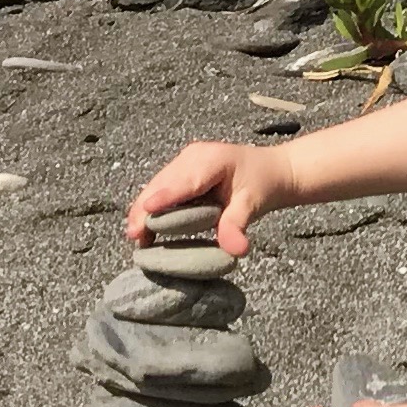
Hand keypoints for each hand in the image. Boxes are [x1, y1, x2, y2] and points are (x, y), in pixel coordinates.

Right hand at [125, 140, 284, 255]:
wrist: (272, 170)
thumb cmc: (263, 184)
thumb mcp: (253, 205)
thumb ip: (237, 225)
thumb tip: (235, 250)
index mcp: (212, 160)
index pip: (184, 181)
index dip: (164, 197)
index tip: (145, 212)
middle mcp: (193, 156)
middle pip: (162, 183)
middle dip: (145, 209)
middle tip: (134, 237)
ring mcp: (185, 160)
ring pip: (157, 185)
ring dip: (145, 210)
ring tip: (136, 237)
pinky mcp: (182, 169)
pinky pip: (162, 187)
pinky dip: (154, 206)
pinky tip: (146, 227)